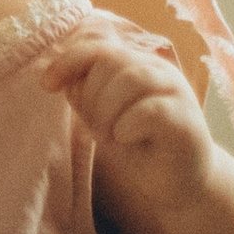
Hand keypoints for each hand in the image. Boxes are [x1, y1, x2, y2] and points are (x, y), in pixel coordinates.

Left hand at [40, 23, 216, 217]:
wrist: (178, 185)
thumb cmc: (139, 148)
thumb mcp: (103, 118)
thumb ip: (86, 94)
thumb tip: (61, 79)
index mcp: (136, 64)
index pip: (96, 47)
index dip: (68, 61)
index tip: (46, 86)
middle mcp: (158, 70)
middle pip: (109, 61)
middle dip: (91, 98)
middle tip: (97, 131)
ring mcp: (176, 92)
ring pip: (129, 79)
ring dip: (107, 111)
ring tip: (110, 137)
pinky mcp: (186, 120)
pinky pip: (150, 110)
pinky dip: (127, 124)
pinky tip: (125, 138)